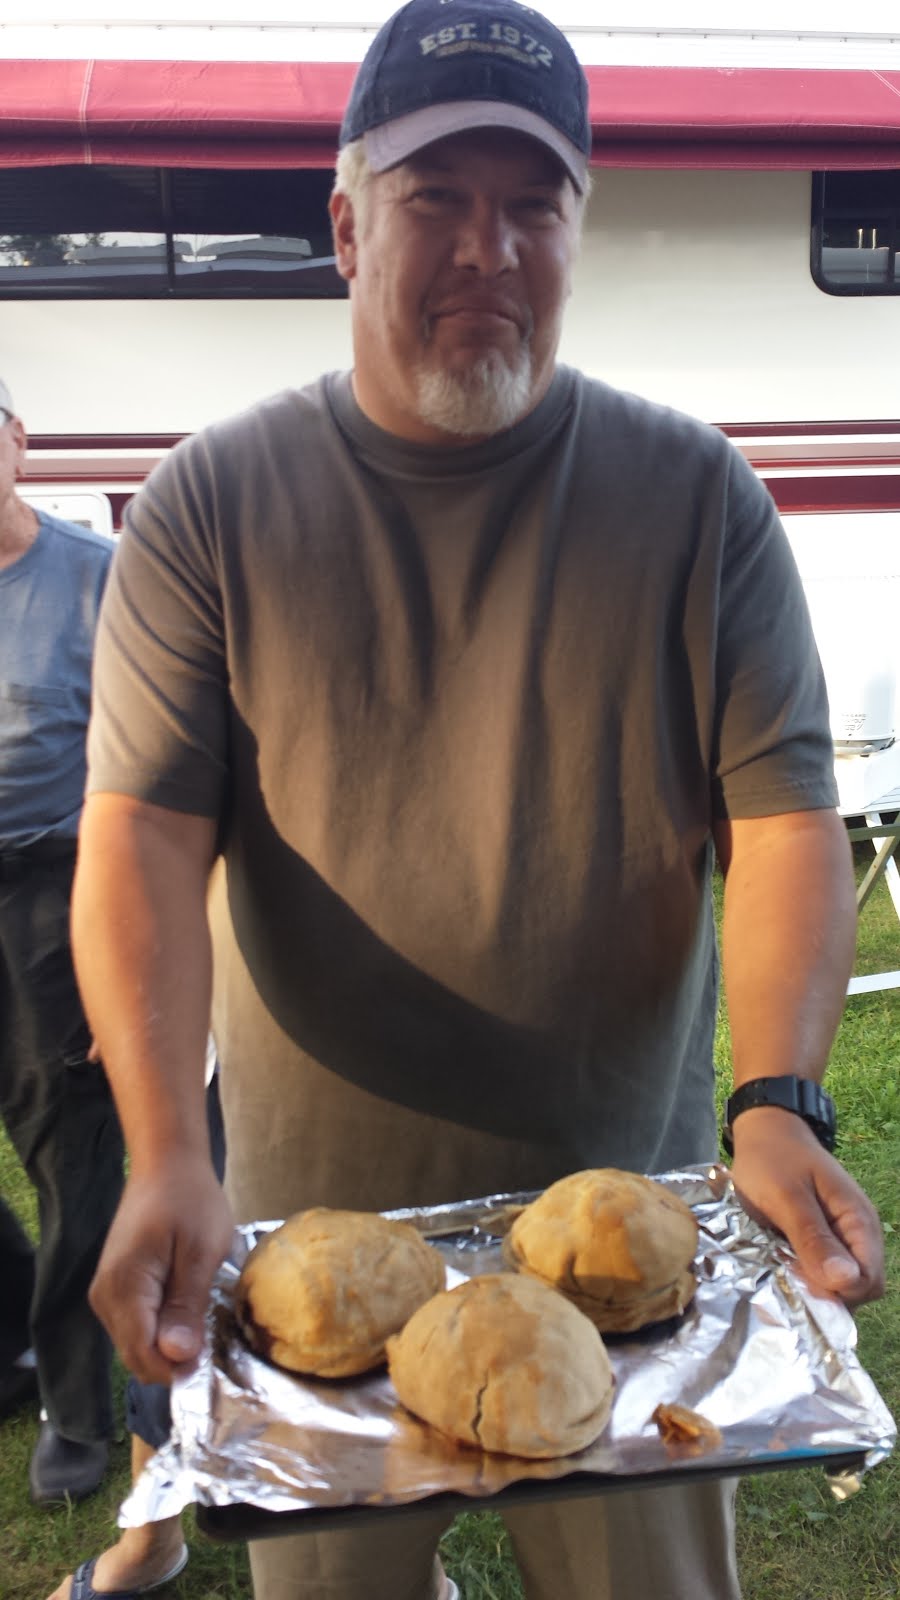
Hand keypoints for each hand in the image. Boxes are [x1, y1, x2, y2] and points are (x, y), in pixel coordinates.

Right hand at [89, 1156, 234, 1382]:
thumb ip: (186, 1305)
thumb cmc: (189, 1200)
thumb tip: (177, 1358)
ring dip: (169, 1346)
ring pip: (137, 1345)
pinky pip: (137, 1327)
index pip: (143, 1355)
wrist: (166, 1164)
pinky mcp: (115, 1289)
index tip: (216, 1359)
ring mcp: (106, 1295)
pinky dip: (162, 1330)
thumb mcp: (200, 1251)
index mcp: (124, 1289)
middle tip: (216, 1340)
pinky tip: (188, 1311)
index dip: (179, 1368)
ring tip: (205, 1323)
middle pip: (137, 1356)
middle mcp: (105, 1299)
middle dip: (175, 1361)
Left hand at [729, 1107, 884, 1306]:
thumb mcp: (787, 1196)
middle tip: (783, 1282)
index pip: (868, 1280)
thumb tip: (846, 1281)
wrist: (764, 1129)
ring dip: (812, 1286)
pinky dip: (804, 1274)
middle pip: (857, 1288)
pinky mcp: (822, 1238)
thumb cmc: (774, 1158)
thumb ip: (813, 1237)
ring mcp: (840, 1236)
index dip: (838, 1293)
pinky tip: (778, 1267)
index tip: (799, 1286)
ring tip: (777, 1274)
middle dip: (825, 1294)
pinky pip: (823, 1269)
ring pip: (839, 1282)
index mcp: (858, 1221)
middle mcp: (857, 1234)